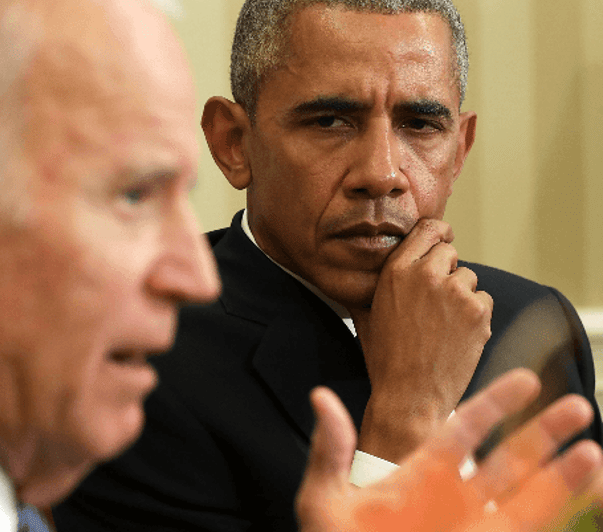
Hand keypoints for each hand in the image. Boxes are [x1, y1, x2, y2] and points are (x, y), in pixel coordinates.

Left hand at [296, 369, 602, 531]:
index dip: (495, 402)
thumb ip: (331, 450)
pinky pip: (532, 523)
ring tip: (592, 446)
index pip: (464, 428)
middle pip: (508, 457)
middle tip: (574, 404)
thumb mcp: (324, 499)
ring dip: (562, 473)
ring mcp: (473, 525)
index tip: (526, 380)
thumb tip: (322, 397)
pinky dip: (560, 505)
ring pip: (529, 494)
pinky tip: (587, 486)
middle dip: (543, 431)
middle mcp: (453, 497)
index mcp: (419, 474)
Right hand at [354, 218, 492, 461]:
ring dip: (463, 295)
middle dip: (448, 271)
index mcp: (395, 270)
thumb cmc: (386, 358)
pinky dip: (477, 315)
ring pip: (470, 278)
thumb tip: (360, 276)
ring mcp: (454, 291)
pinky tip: (458, 335)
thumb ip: (369, 288)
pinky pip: (484, 300)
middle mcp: (425, 274)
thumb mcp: (366, 315)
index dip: (439, 233)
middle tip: (438, 300)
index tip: (444, 239)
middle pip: (450, 252)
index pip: (427, 229)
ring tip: (445, 324)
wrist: (410, 396)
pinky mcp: (478, 311)